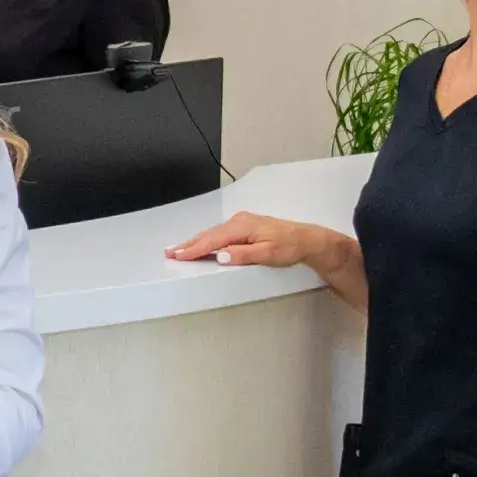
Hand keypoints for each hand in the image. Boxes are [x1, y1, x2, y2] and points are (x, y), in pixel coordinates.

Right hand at [167, 213, 336, 268]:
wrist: (307, 240)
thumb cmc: (289, 247)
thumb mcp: (267, 254)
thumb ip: (242, 255)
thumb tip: (220, 256)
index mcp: (242, 227)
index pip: (212, 240)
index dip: (193, 249)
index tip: (178, 255)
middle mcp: (239, 221)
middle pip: (208, 234)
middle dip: (188, 244)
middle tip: (170, 252)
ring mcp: (242, 222)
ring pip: (213, 233)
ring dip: (196, 241)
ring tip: (179, 249)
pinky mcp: (245, 226)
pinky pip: (220, 232)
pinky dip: (207, 238)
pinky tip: (202, 242)